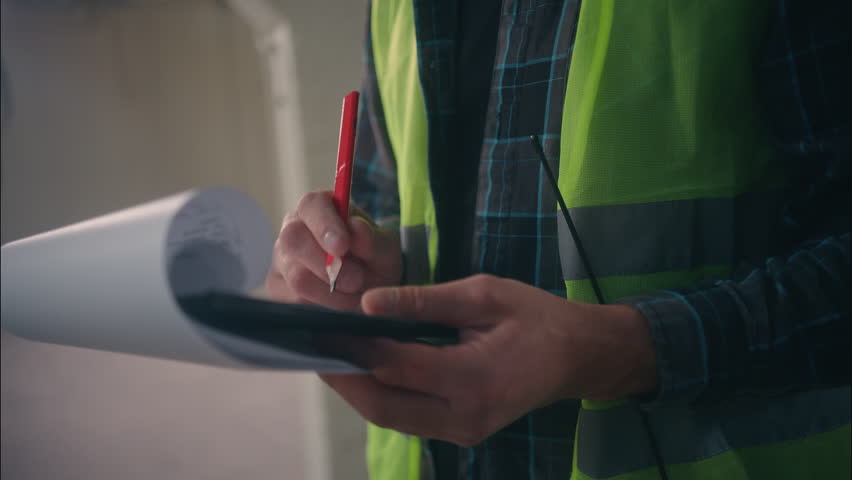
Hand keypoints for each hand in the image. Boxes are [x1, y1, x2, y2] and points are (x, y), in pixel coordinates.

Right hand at [266, 190, 402, 310]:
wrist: (370, 291)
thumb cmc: (374, 260)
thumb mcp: (384, 249)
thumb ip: (373, 240)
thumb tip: (356, 228)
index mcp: (320, 208)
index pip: (312, 205)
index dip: (325, 224)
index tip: (342, 246)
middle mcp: (293, 229)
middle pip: (293, 240)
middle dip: (327, 264)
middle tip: (357, 280)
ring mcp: (281, 260)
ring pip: (296, 277)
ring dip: (333, 293)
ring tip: (355, 294)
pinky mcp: (278, 290)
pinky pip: (295, 302)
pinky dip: (324, 307)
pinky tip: (340, 304)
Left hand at [320, 274, 656, 445]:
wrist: (579, 357)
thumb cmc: (537, 318)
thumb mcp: (484, 295)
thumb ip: (424, 300)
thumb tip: (369, 304)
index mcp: (474, 377)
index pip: (396, 365)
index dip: (354, 345)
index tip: (320, 323)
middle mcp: (465, 415)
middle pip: (383, 405)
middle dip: (341, 378)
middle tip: (308, 348)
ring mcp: (464, 431)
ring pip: (391, 418)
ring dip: (355, 390)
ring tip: (328, 357)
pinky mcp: (462, 433)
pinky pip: (409, 419)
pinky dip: (380, 396)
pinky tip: (364, 371)